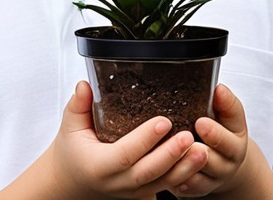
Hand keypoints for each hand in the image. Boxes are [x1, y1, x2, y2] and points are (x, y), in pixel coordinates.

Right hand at [47, 81, 208, 199]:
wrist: (73, 183)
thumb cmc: (73, 153)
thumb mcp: (70, 127)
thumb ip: (78, 105)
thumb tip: (85, 84)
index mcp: (98, 165)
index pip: (125, 154)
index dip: (145, 139)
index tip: (163, 122)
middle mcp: (117, 183)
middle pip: (148, 173)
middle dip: (171, 155)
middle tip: (189, 136)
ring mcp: (132, 192)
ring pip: (162, 183)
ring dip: (185, 168)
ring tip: (203, 149)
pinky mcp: (143, 194)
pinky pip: (166, 186)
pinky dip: (184, 175)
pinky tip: (199, 160)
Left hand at [171, 84, 253, 196]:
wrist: (224, 158)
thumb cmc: (221, 128)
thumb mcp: (227, 115)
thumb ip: (225, 103)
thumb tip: (219, 88)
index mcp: (235, 141)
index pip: (228, 139)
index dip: (215, 132)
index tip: (200, 122)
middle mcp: (227, 163)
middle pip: (213, 161)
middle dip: (198, 152)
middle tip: (185, 143)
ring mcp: (212, 179)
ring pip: (198, 178)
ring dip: (184, 168)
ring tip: (170, 157)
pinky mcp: (198, 188)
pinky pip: (187, 189)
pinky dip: (177, 182)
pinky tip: (165, 174)